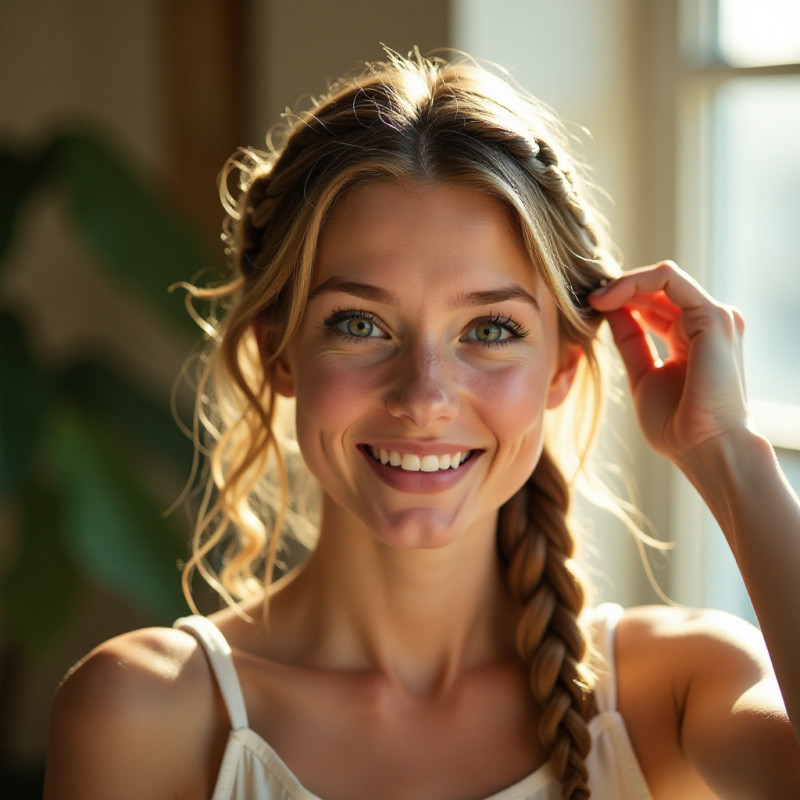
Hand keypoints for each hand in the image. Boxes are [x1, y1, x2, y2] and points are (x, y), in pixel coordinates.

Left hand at [588, 261, 748, 463]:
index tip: (589, 309)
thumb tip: (609, 310)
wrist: (704, 449)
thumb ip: (631, 340)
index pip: (656, 304)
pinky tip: (609, 299)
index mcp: (695, 339)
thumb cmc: (677, 427)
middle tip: (587, 301)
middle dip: (619, 289)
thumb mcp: (643, 374)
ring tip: (595, 300)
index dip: (622, 300)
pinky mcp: (713, 316)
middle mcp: (709, 324)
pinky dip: (634, 282)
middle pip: (658, 289)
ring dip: (623, 283)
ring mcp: (715, 318)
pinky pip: (668, 279)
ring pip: (664, 278)